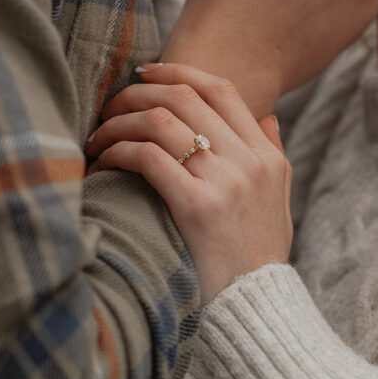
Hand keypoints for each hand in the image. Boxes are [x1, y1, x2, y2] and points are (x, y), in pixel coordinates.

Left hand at [86, 64, 292, 302]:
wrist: (256, 308)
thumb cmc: (258, 257)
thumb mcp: (280, 201)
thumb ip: (274, 155)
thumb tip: (268, 118)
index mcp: (266, 156)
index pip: (221, 89)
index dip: (178, 71)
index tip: (145, 73)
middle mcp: (249, 161)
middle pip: (184, 97)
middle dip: (136, 93)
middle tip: (109, 106)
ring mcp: (225, 182)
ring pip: (160, 120)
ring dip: (119, 122)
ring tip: (97, 137)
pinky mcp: (197, 207)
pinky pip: (148, 157)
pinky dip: (118, 151)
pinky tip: (104, 163)